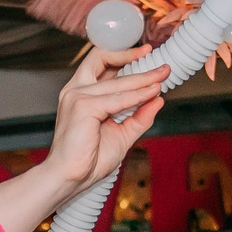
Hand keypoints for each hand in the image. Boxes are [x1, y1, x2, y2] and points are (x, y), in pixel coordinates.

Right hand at [38, 46, 169, 190]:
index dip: (122, 55)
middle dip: (136, 60)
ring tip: (163, 75)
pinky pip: (118, 99)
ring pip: (118, 83)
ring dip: (144, 79)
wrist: (69, 178)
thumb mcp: (121, 135)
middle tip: (162, 63)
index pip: (100, 63)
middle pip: (108, 64)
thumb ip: (138, 117)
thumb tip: (158, 100)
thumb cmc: (88, 159)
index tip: (145, 53)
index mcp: (80, 93)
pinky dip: (138, 96)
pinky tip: (153, 92)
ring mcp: (78, 96)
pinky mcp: (83, 106)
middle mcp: (76, 90)